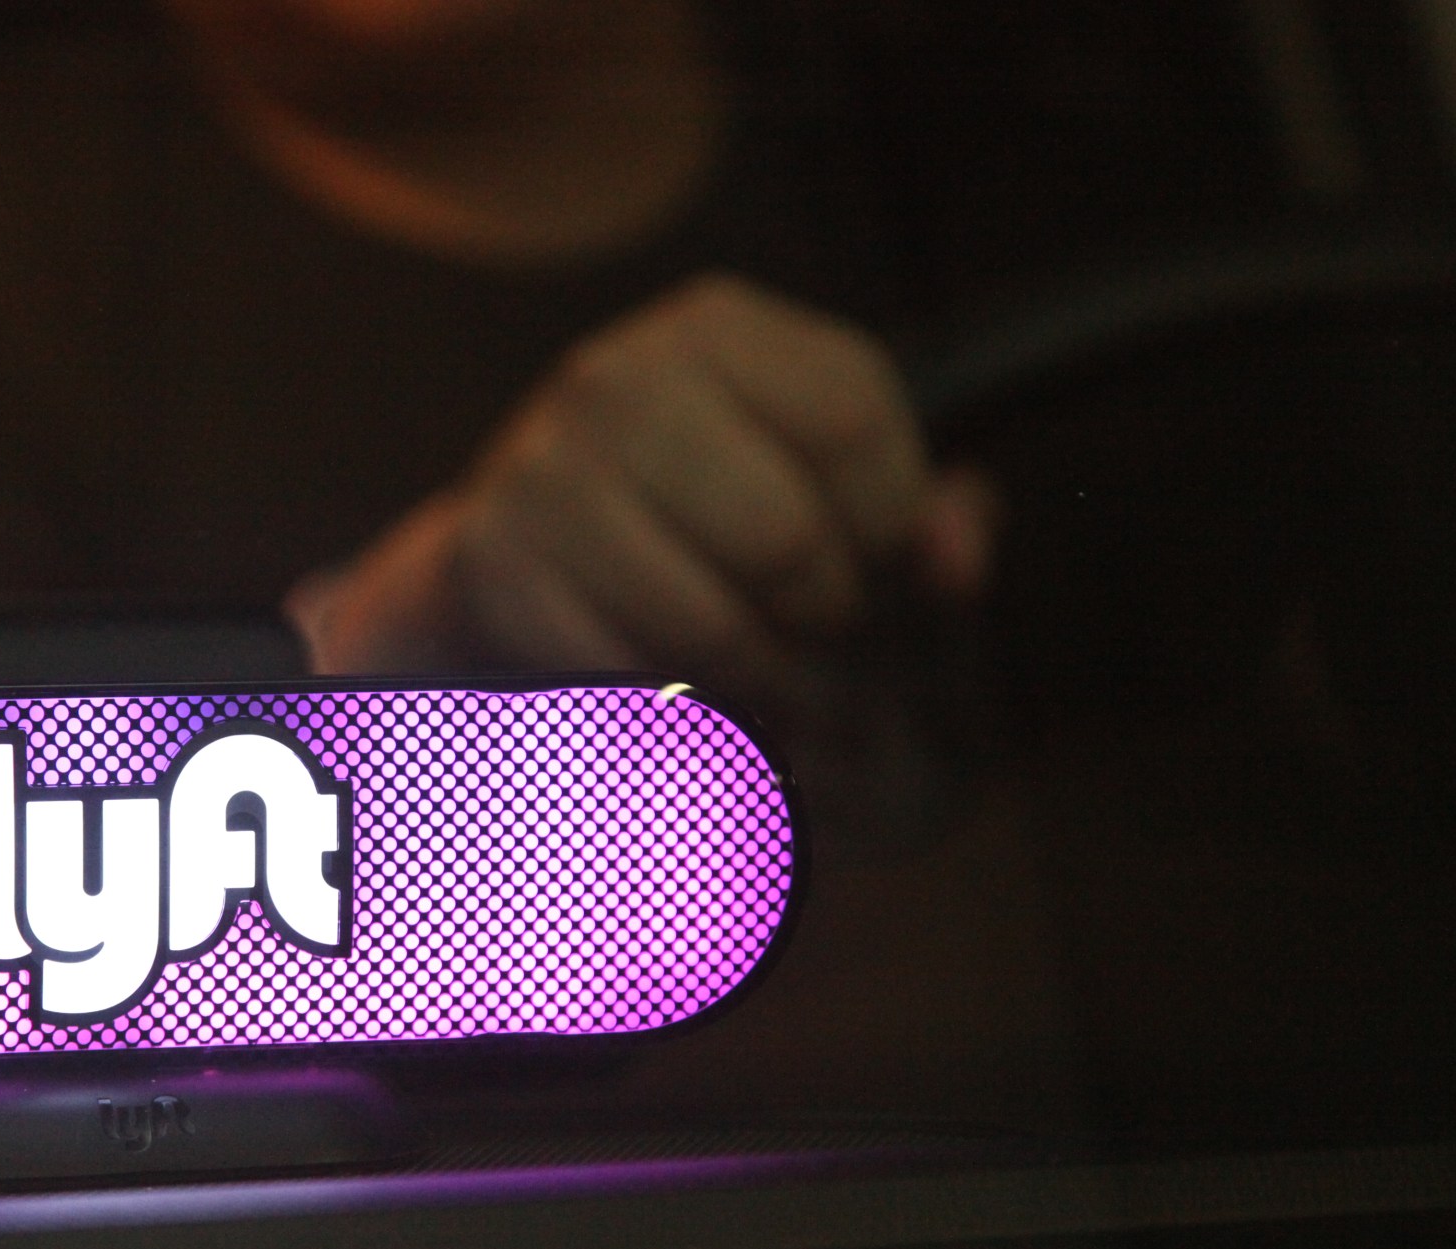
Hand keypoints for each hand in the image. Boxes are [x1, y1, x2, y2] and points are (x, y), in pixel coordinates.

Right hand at [287, 273, 994, 844]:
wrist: (517, 554)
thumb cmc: (701, 517)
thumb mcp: (820, 487)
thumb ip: (919, 520)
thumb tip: (958, 564)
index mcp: (716, 328)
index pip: (855, 424)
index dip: (888, 524)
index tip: (866, 558)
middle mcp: (619, 376)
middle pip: (790, 538)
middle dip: (824, 616)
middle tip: (806, 630)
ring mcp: (545, 467)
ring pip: (715, 628)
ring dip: (758, 685)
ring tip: (758, 675)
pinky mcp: (497, 564)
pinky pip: (633, 681)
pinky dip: (675, 714)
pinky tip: (681, 687)